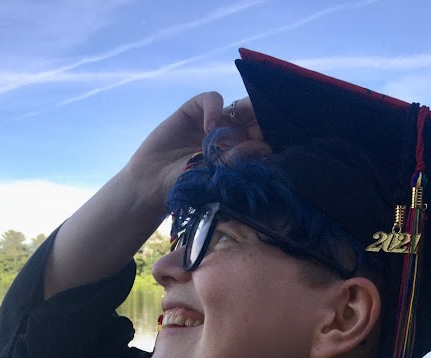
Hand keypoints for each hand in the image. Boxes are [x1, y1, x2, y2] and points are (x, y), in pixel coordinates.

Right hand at [127, 92, 270, 211]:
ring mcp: (215, 120)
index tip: (277, 141)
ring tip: (237, 131)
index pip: (265, 137)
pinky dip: (214, 108)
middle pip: (256, 118)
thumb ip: (237, 160)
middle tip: (262, 130)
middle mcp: (233, 135)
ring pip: (239, 106)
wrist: (152, 183)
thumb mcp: (216, 176)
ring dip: (243, 112)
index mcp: (243, 153)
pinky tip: (209, 127)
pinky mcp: (195, 110)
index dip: (272, 134)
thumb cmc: (188, 186)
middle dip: (262, 119)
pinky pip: (213, 99)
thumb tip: (264, 146)